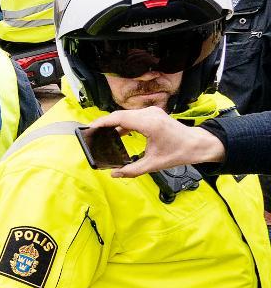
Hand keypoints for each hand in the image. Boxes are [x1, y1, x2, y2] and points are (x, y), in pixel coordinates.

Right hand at [87, 107, 223, 176]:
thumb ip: (132, 170)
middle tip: (92, 133)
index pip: (119, 119)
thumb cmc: (179, 153)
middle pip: (120, 115)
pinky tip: (117, 133)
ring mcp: (152, 112)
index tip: (90, 128)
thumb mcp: (154, 164)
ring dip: (114, 123)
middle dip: (105, 123)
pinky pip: (133, 116)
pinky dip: (123, 123)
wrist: (198, 144)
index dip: (102, 122)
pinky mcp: (153, 114)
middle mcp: (149, 114)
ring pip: (126, 114)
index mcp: (149, 124)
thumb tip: (114, 174)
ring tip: (102, 134)